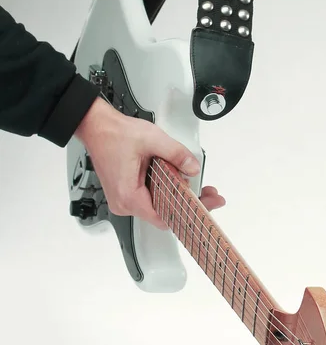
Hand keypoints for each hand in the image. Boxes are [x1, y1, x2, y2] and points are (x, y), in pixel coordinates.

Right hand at [75, 98, 224, 229]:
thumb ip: (177, 154)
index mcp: (129, 196)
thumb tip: (192, 168)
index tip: (206, 205)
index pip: (165, 217)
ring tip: (199, 189)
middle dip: (189, 205)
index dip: (188, 213)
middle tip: (209, 195)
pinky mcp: (126, 193)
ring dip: (178, 198)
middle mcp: (124, 203)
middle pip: (164, 214)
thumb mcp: (153, 139)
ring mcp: (124, 200)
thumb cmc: (115, 134)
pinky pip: (151, 199)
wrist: (96, 126)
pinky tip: (180, 184)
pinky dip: (167, 192)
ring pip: (158, 207)